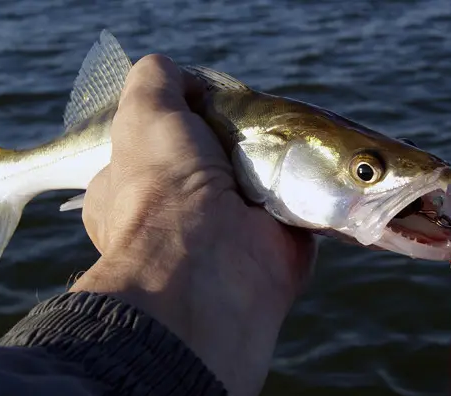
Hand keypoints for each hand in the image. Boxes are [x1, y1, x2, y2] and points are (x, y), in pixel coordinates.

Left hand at [70, 55, 315, 395]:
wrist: (210, 264)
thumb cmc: (162, 188)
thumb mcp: (143, 113)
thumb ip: (155, 81)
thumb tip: (184, 76)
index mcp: (132, 192)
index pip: (155, 151)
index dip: (179, 124)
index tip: (203, 104)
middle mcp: (178, 216)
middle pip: (214, 162)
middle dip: (235, 142)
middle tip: (254, 121)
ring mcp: (227, 232)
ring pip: (257, 182)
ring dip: (276, 161)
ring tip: (290, 134)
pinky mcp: (276, 243)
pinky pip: (297, 205)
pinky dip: (312, 186)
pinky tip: (318, 161)